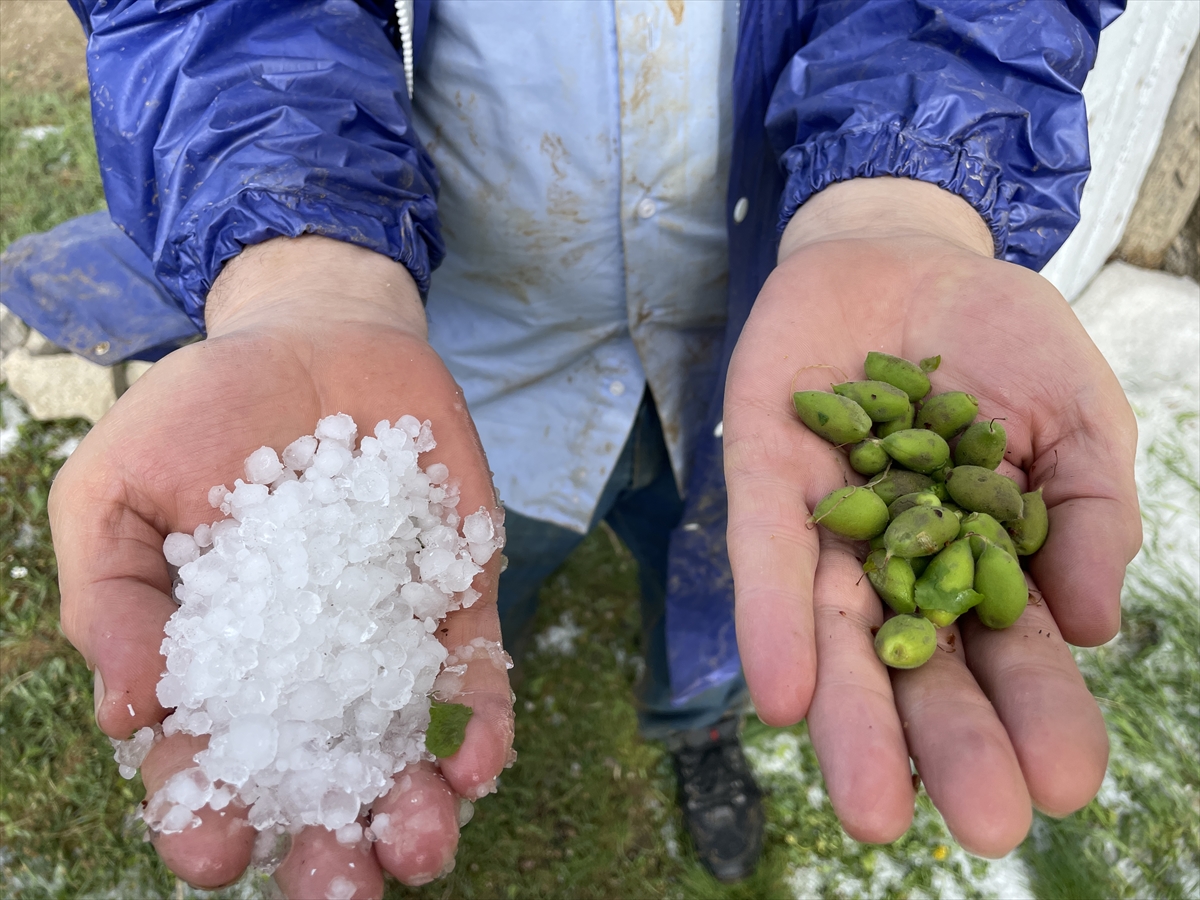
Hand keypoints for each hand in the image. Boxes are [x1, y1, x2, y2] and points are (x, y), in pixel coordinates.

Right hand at [49, 237, 513, 896]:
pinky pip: (475, 678)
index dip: (204, 812)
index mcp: (215, 663)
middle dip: (329, 844)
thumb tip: (127, 717)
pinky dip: (481, 723)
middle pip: (318, 782)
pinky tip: (477, 758)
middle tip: (342, 889)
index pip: (207, 761)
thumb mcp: (121, 490)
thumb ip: (114, 600)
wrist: (316, 336)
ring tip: (419, 845)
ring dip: (417, 810)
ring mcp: (387, 640)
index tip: (214, 850)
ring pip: (404, 751)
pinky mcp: (455, 599)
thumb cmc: (201, 411)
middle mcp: (306, 670)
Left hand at [723, 178, 1140, 855]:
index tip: (1063, 783)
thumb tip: (1091, 625)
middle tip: (981, 827)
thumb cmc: (1002, 342)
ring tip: (873, 806)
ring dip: (854, 719)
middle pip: (920, 665)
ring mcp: (830, 525)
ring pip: (838, 633)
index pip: (1012, 652)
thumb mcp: (1075, 418)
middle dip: (946, 743)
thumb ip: (1084, 515)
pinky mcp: (766, 480)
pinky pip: (769, 558)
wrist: (907, 256)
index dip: (1037, 714)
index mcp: (982, 558)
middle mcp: (899, 560)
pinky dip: (776, 621)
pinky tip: (788, 693)